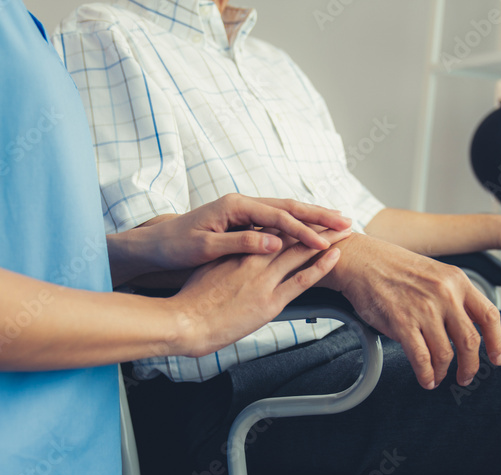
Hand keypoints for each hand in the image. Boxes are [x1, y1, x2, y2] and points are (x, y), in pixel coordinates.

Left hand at [142, 194, 351, 272]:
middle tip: (347, 223)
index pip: (279, 216)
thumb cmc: (175, 245)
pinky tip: (309, 230)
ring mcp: (242, 211)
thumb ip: (240, 243)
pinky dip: (295, 224)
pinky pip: (274, 220)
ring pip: (284, 211)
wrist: (154, 244)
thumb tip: (272, 243)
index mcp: (234, 205)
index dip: (304, 231)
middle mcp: (241, 203)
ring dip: (311, 217)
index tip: (324, 243)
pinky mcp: (241, 221)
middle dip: (319, 215)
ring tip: (336, 223)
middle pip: (288, 206)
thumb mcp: (205, 246)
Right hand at [168, 230, 344, 357]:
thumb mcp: (209, 270)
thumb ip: (228, 262)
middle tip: (338, 216)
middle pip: (292, 235)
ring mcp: (263, 279)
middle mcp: (253, 259)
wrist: (184, 321)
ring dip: (326, 238)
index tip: (311, 216)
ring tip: (345, 229)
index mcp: (239, 250)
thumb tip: (237, 260)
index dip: (295, 221)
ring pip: (300, 251)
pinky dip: (320, 266)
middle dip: (317, 223)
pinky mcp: (269, 301)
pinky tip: (335, 255)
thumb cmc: (192, 300)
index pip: (274, 229)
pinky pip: (301, 279)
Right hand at [327, 235, 500, 389]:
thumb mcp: (435, 274)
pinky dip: (426, 374)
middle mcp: (445, 294)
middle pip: (470, 341)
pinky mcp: (402, 322)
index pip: (489, 316)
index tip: (497, 359)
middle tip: (466, 377)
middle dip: (471, 366)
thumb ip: (453, 298)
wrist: (363, 260)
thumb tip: (464, 332)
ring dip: (444, 371)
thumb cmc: (395, 269)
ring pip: (446, 353)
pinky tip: (426, 379)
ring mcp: (424, 308)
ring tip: (438, 377)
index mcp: (458, 281)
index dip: (497, 342)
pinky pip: (422, 357)